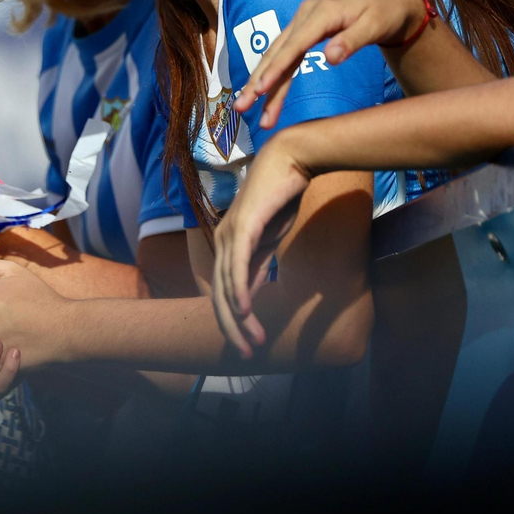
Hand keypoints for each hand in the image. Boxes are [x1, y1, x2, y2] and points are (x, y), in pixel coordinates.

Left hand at [210, 132, 311, 356]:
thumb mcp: (271, 236)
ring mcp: (230, 232)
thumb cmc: (283, 193)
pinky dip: (240, 291)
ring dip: (239, 318)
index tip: (251, 344)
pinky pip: (238, 266)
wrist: (293, 159)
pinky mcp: (243, 226)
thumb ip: (260, 260)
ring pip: (228, 286)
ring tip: (253, 342)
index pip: (225, 290)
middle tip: (247, 354)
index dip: (235, 320)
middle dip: (232, 328)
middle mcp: (222, 239)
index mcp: (228, 243)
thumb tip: (256, 289)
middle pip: (220, 294)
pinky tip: (246, 312)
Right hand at [232, 0, 432, 128]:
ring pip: (275, 55)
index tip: (260, 89)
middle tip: (241, 107)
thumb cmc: (383, 11)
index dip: (276, 68)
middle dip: (257, 81)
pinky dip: (271, 74)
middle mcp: (305, 16)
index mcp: (321, 13)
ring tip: (244, 108)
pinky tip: (261, 92)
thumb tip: (330, 58)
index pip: (294, 45)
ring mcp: (301, 23)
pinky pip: (282, 54)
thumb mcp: (374, 26)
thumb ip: (351, 41)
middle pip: (276, 52)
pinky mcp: (302, 31)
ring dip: (259, 82)